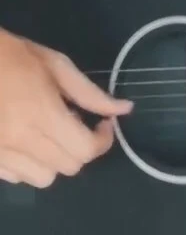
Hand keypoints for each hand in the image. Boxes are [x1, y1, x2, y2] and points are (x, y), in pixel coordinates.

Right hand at [0, 29, 132, 187]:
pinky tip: (26, 140)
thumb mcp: (55, 64)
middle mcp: (20, 139)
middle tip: (75, 122)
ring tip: (48, 133)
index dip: (103, 140)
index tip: (104, 123)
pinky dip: (29, 165)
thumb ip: (90, 94)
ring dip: (55, 160)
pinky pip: (17, 178)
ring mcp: (0, 153)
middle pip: (68, 167)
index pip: (84, 149)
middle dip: (81, 148)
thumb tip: (124, 110)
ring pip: (43, 179)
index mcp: (41, 113)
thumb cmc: (12, 55)